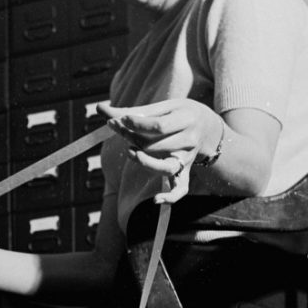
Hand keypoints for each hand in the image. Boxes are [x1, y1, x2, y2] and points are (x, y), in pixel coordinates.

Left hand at [99, 99, 221, 202]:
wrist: (207, 127)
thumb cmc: (178, 113)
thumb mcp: (162, 106)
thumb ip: (130, 110)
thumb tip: (99, 108)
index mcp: (186, 119)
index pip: (158, 125)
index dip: (136, 123)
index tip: (120, 119)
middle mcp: (189, 141)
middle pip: (157, 145)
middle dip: (133, 138)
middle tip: (118, 129)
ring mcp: (186, 158)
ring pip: (166, 167)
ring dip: (145, 163)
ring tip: (130, 152)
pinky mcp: (184, 171)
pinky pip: (181, 188)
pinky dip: (171, 197)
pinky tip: (156, 200)